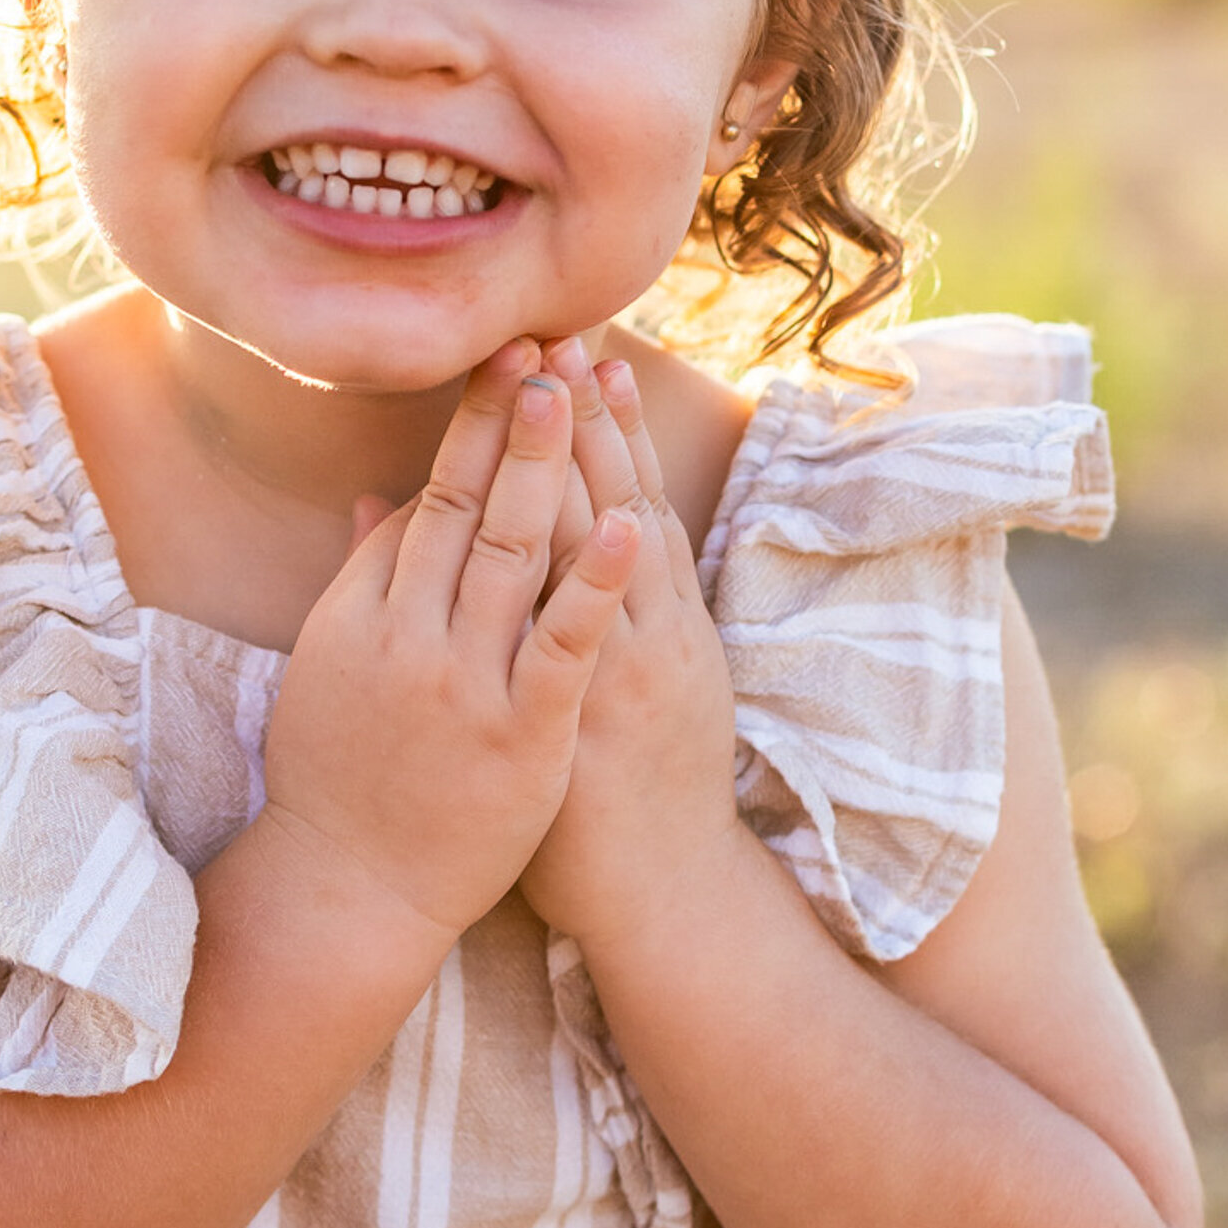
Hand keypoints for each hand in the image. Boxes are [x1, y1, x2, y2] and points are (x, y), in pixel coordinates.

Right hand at [259, 345, 635, 948]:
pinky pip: (565, 644)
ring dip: (545, 467)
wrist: (353, 892)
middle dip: (504, 421)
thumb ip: (361, 578)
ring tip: (573, 391)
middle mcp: (410, 638)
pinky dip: (596, 581)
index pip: (426, 503)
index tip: (502, 361)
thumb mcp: (332, 668)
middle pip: (465, 507)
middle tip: (536, 344)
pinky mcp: (525, 736)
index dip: (468, 429)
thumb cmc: (341, 777)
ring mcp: (468, 686)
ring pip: (514, 555)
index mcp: (364, 616)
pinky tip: (625, 520)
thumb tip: (379, 494)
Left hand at [515, 340, 740, 952]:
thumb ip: (600, 613)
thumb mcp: (633, 686)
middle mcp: (653, 631)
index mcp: (657, 620)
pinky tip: (610, 517)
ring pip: (608, 547)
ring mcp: (628, 670)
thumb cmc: (635, 796)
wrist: (666, 894)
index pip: (631, 498)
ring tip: (562, 383)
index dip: (609, 424)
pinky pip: (593, 630)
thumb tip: (594, 547)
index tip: (588, 349)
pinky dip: (601, 573)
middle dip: (587, 418)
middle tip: (565, 332)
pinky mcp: (598, 715)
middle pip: (617, 502)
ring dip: (582, 461)